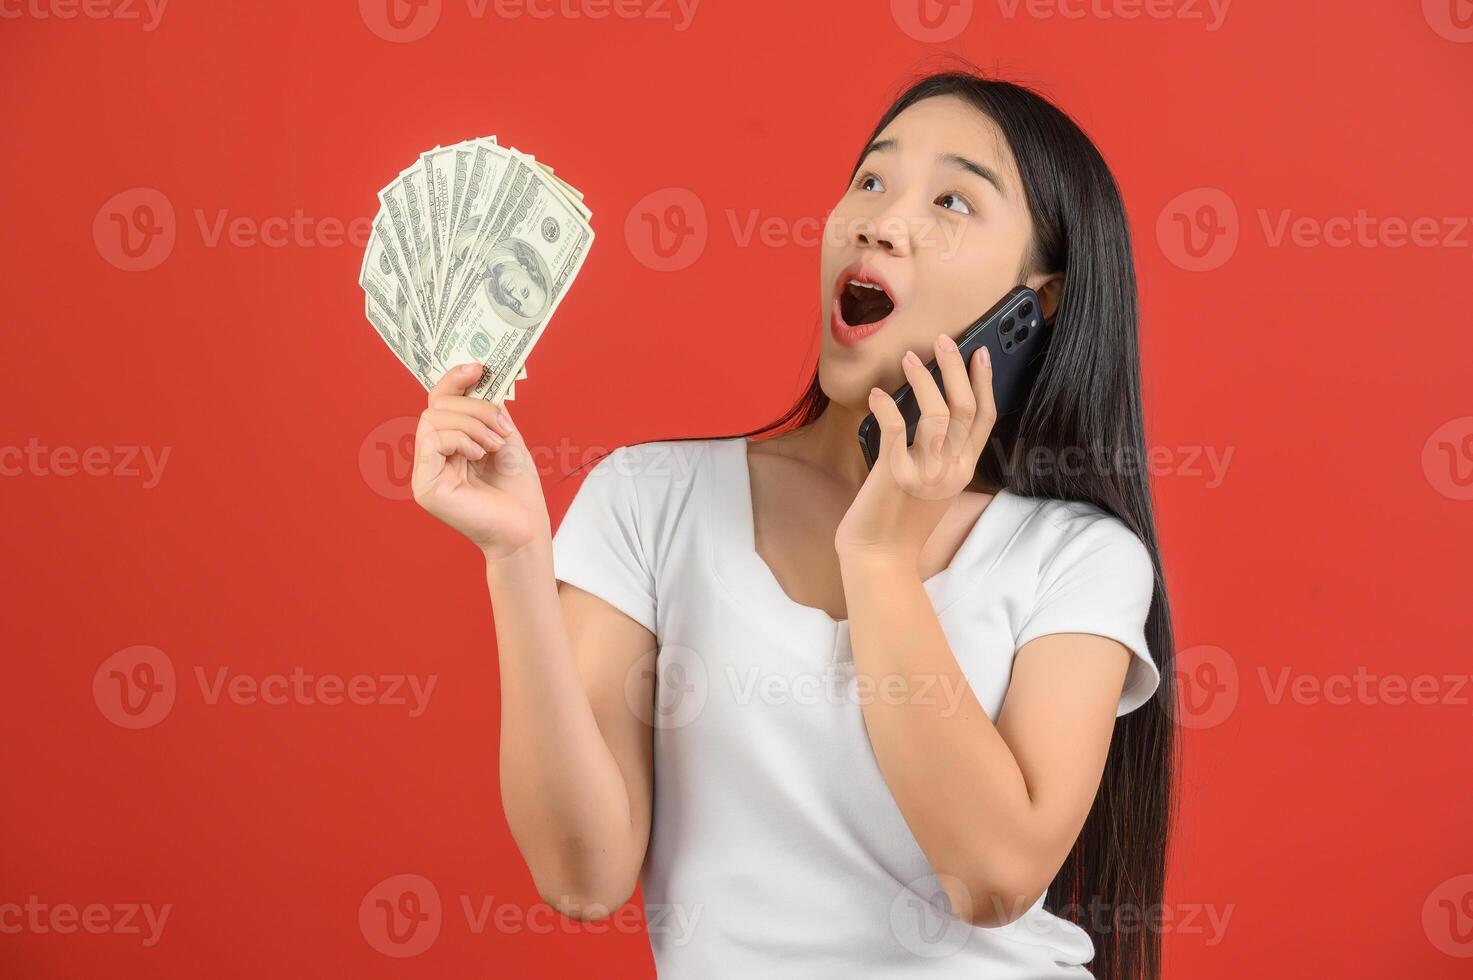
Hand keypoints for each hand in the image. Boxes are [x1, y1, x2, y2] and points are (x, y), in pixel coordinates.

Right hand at [411, 363, 550, 558]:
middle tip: (501, 429)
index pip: (438, 402)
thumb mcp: (505, 437)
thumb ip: (487, 410)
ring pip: (434, 419)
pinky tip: (480, 456)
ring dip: (473, 424)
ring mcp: (425, 474)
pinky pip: (433, 440)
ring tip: (495, 446)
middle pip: (435, 406)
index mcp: (449, 446)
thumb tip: (478, 376)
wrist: (526, 529)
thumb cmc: (518, 491)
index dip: (454, 379)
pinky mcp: (425, 487)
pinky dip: (462, 440)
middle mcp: (432, 459)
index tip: (479, 367)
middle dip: (474, 408)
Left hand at [834, 334, 995, 563]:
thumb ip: (939, 455)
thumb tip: (931, 411)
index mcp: (962, 471)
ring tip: (908, 358)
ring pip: (937, 413)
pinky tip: (877, 395)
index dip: (984, 383)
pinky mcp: (895, 475)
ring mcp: (925, 473)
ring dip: (923, 379)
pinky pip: (896, 429)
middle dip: (956, 367)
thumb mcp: (933, 487)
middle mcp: (950, 470)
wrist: (880, 558)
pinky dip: (886, 407)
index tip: (980, 353)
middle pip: (966, 408)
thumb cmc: (900, 521)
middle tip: (944, 340)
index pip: (985, 419)